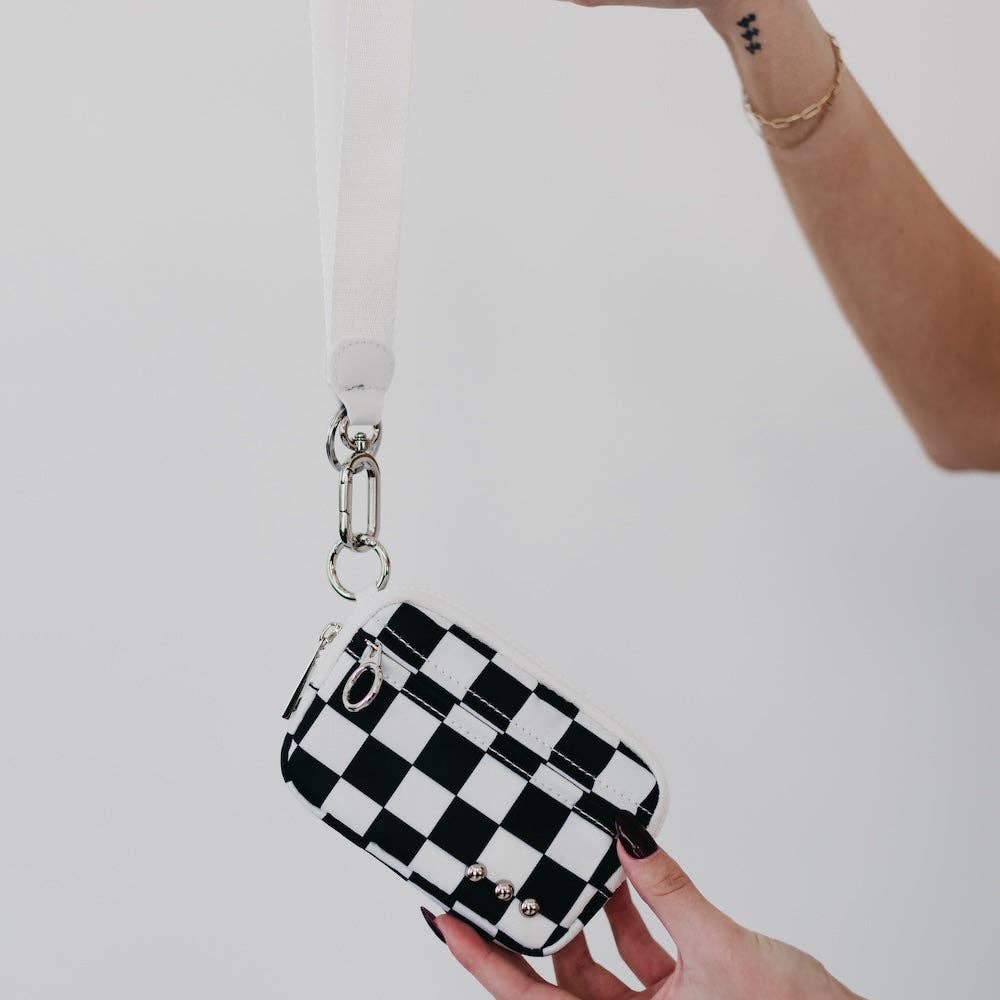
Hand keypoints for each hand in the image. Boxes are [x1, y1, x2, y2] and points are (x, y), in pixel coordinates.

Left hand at [422, 813, 862, 999]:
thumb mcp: (724, 949)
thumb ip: (671, 890)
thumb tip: (628, 833)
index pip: (528, 998)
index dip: (481, 957)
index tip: (445, 915)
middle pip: (556, 978)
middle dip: (532, 925)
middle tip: (500, 876)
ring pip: (597, 964)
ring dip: (586, 912)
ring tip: (568, 859)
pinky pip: (638, 955)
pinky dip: (630, 915)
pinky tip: (625, 874)